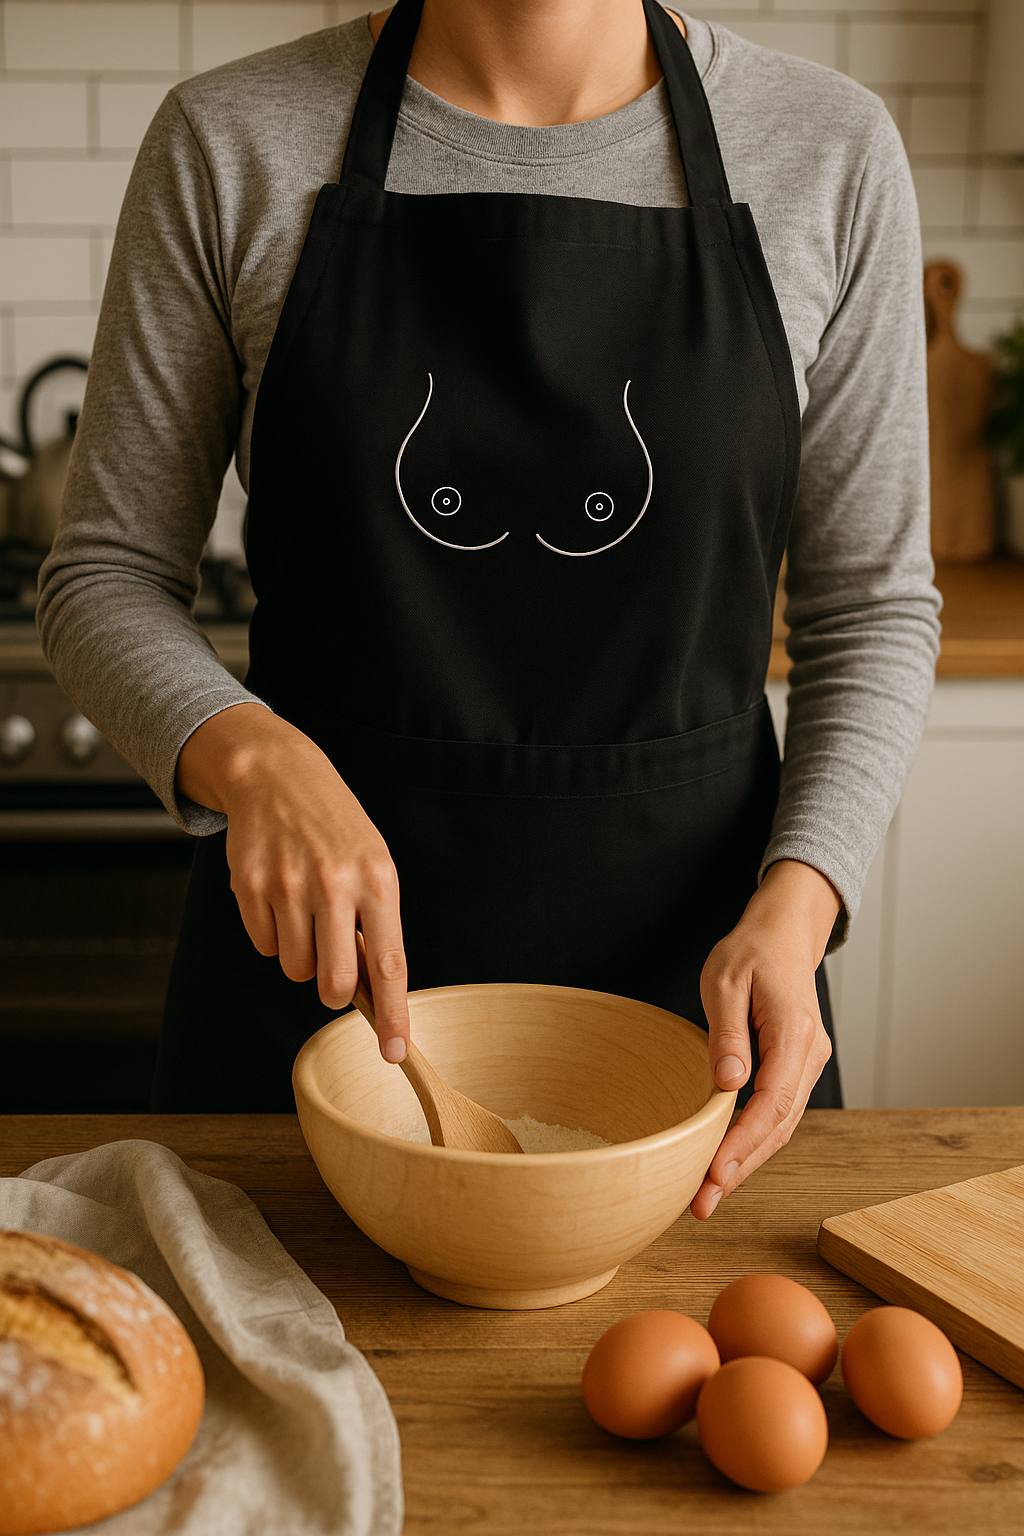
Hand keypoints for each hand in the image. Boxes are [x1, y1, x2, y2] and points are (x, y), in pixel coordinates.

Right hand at [175, 703, 409, 1060]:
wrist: (277, 775)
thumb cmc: (335, 828)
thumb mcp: (372, 864)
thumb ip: (375, 924)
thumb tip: (374, 992)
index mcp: (376, 879)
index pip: (389, 963)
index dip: (393, 1015)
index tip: (396, 1053)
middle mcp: (333, 883)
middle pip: (334, 982)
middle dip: (333, 991)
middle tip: (333, 973)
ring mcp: (287, 884)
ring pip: (294, 968)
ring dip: (301, 958)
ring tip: (305, 916)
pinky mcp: (248, 885)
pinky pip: (263, 946)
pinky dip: (272, 936)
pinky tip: (278, 899)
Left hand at [689, 859, 840, 1219]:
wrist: (781, 934)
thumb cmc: (750, 952)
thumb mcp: (724, 982)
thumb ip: (727, 1034)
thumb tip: (729, 1084)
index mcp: (794, 1032)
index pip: (772, 1101)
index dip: (743, 1142)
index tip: (715, 1173)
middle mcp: (810, 1054)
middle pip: (780, 1125)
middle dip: (742, 1167)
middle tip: (702, 1202)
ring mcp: (808, 1062)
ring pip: (781, 1125)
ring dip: (748, 1160)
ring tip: (708, 1194)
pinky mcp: (797, 1067)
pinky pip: (778, 1111)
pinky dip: (754, 1139)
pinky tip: (726, 1161)